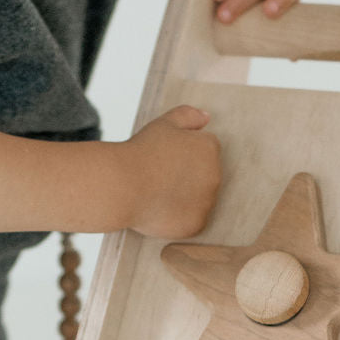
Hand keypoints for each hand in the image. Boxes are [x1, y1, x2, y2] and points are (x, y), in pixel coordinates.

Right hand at [122, 106, 221, 238]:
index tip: (162, 158)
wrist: (123, 185)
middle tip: (158, 176)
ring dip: (183, 197)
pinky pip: (190, 220)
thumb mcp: (164, 124)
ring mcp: (208, 202)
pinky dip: (178, 217)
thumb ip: (188, 116)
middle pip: (203, 176)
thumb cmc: (141, 152)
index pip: (202, 151)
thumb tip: (206, 117)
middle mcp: (216, 174)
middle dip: (185, 176)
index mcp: (210, 147)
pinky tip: (159, 209)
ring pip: (198, 199)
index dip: (179, 154)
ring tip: (157, 193)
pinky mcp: (197, 223)